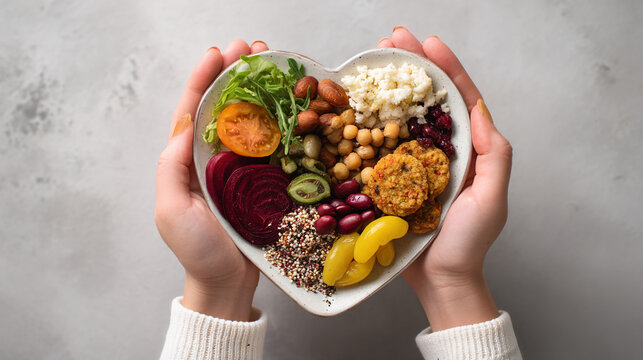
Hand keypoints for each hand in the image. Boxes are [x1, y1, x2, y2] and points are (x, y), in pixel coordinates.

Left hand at [154, 40, 268, 320]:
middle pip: (225, 107)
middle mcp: (216, 159)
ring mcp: (243, 170)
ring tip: (276, 65)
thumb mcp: (172, 211)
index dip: (204, 79)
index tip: (218, 53)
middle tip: (255, 49)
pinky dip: (284, 122)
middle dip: (237, 75)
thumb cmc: (197, 252)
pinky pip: (275, 146)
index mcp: (189, 161)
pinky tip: (296, 104)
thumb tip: (183, 127)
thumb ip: (172, 169)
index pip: (193, 111)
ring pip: (252, 121)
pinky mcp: (267, 182)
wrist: (227, 285)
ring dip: (263, 91)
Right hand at [378, 28, 512, 329]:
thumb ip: (494, 155)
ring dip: (387, 88)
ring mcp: (413, 164)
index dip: (446, 69)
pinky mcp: (391, 180)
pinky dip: (368, 124)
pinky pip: (380, 146)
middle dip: (412, 68)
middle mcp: (440, 151)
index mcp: (469, 151)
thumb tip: (481, 111)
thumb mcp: (491, 198)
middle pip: (427, 101)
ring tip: (371, 63)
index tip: (428, 43)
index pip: (460, 101)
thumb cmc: (469, 243)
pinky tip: (354, 107)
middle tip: (391, 40)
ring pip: (401, 118)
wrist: (440, 279)